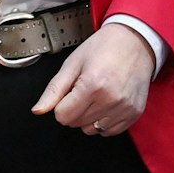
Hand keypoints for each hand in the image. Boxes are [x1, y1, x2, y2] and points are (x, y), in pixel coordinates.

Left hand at [31, 23, 154, 135]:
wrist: (135, 41)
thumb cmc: (103, 48)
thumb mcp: (72, 64)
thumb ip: (54, 90)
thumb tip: (37, 111)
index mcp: (92, 85)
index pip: (62, 116)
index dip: (62, 104)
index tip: (71, 90)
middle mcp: (110, 100)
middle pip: (76, 123)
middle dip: (75, 109)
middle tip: (86, 89)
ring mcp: (124, 108)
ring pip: (92, 130)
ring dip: (89, 117)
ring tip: (98, 95)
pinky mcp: (134, 113)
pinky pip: (109, 131)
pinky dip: (104, 121)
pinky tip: (108, 103)